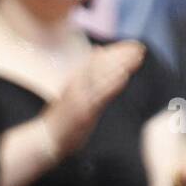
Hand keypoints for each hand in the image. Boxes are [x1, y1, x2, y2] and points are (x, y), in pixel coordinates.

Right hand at [42, 41, 145, 159]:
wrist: (45, 140)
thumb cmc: (61, 119)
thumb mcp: (72, 90)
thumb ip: (86, 73)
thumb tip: (98, 51)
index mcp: (75, 80)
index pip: (98, 60)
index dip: (116, 51)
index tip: (132, 45)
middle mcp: (77, 85)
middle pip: (103, 65)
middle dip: (122, 56)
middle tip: (140, 48)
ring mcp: (80, 98)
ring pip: (103, 77)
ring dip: (121, 66)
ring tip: (138, 58)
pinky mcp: (83, 112)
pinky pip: (99, 96)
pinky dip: (112, 85)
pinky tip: (124, 77)